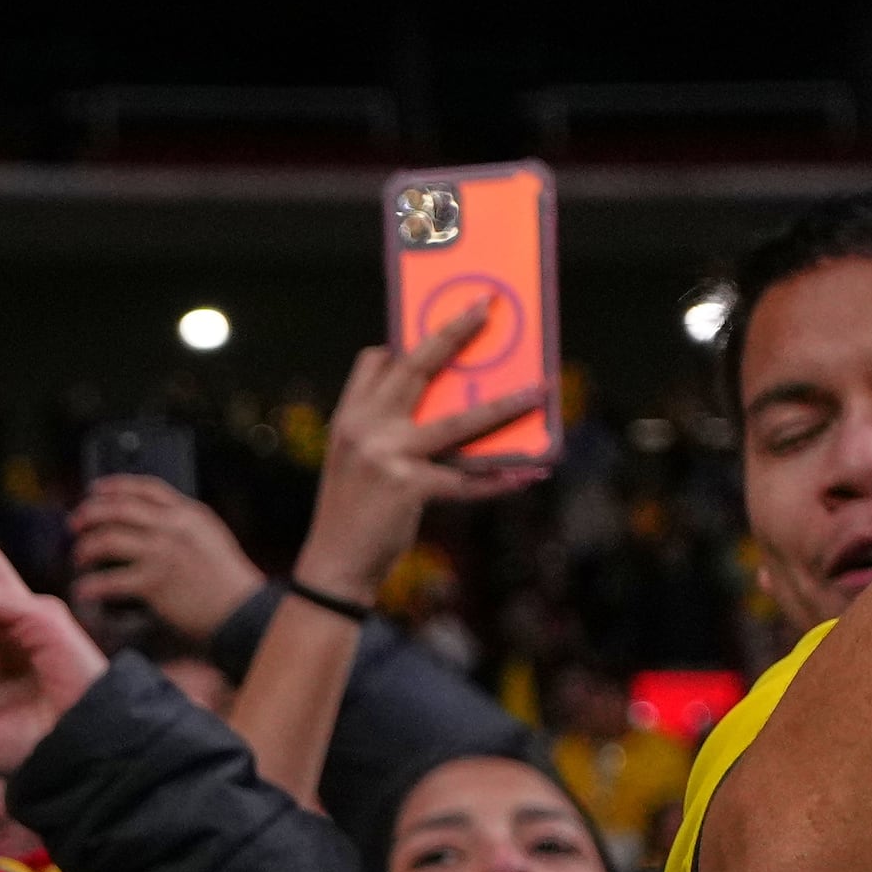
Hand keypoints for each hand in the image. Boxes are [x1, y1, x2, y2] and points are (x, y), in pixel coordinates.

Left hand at [69, 469, 254, 640]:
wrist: (243, 611)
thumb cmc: (229, 582)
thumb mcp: (211, 539)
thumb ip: (185, 527)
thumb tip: (153, 523)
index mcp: (189, 514)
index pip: (146, 488)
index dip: (115, 486)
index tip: (94, 490)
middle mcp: (174, 527)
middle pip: (119, 508)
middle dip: (89, 513)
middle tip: (74, 524)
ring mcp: (163, 553)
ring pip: (108, 539)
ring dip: (86, 548)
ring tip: (78, 558)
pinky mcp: (155, 583)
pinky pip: (111, 581)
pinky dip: (92, 587)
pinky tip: (83, 592)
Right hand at [299, 297, 542, 600]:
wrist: (334, 565)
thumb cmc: (351, 514)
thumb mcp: (354, 462)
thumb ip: (382, 429)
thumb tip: (437, 409)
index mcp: (349, 418)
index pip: (374, 361)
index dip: (406, 342)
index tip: (438, 325)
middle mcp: (365, 428)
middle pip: (417, 367)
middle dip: (454, 332)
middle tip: (485, 306)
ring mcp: (388, 455)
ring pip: (457, 421)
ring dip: (503, 404)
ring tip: (537, 391)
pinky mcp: (409, 487)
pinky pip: (466, 479)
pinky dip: (499, 480)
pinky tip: (527, 475)